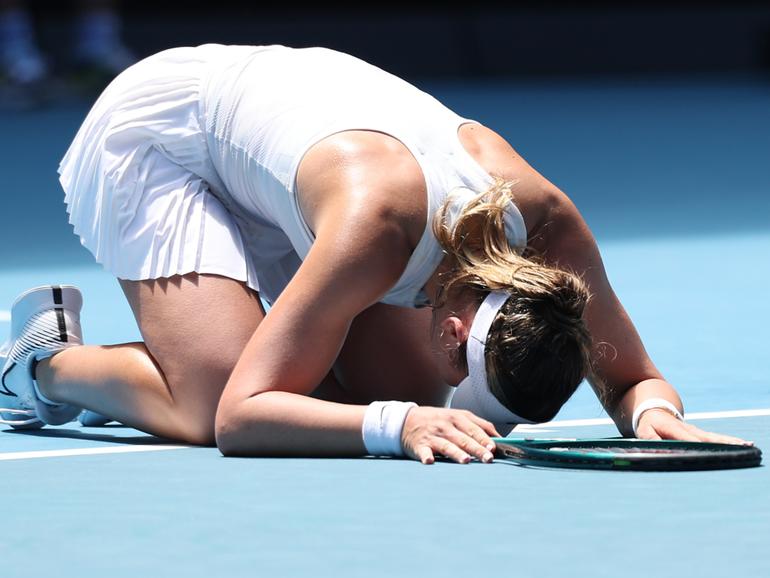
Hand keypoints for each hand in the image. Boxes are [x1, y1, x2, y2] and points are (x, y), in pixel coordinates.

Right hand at [401, 407, 499, 463]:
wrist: (407, 420)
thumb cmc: (439, 420)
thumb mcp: (458, 417)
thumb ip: (479, 426)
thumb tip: (500, 439)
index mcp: (457, 417)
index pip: (475, 428)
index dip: (485, 438)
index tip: (495, 448)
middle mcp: (446, 426)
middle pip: (464, 438)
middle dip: (477, 448)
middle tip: (488, 458)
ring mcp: (432, 436)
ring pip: (447, 446)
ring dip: (456, 453)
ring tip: (466, 461)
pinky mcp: (419, 446)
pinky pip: (424, 452)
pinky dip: (426, 457)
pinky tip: (430, 461)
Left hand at [635, 409, 752, 444]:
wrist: (654, 410)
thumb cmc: (648, 424)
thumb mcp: (644, 432)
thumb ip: (651, 440)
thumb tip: (656, 449)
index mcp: (675, 429)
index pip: (688, 439)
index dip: (698, 445)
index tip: (710, 452)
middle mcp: (689, 429)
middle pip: (707, 437)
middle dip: (723, 443)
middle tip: (740, 447)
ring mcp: (696, 431)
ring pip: (715, 437)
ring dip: (730, 442)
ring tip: (747, 445)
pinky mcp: (700, 434)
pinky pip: (715, 438)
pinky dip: (729, 442)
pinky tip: (742, 445)